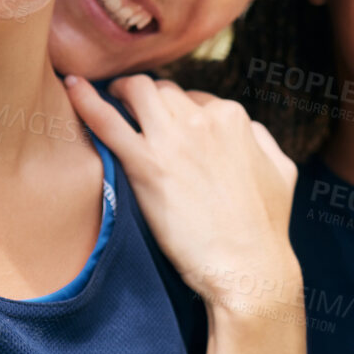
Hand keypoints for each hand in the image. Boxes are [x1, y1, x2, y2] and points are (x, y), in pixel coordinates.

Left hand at [65, 75, 300, 323]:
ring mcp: (173, 140)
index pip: (195, 98)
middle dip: (148, 98)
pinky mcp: (146, 165)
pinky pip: (106, 120)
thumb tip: (247, 132)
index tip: (166, 127)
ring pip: (137, 90)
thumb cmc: (267, 228)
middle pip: (164, 90)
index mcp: (234, 118)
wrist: (248, 267)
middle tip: (132, 112)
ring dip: (122, 92)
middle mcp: (203, 119)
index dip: (179, 112)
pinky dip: (85, 99)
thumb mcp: (281, 172)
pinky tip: (71, 86)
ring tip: (109, 101)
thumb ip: (262, 142)